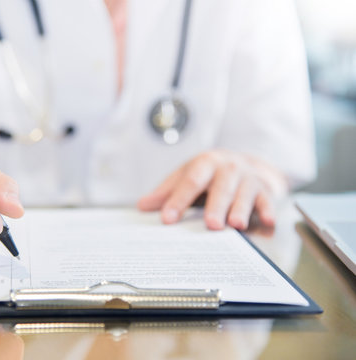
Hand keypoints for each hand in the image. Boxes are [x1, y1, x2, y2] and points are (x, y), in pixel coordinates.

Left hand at [137, 150, 286, 229]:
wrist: (246, 163)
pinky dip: (269, 211)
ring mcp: (248, 178)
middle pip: (221, 187)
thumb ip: (166, 192)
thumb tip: (141, 206)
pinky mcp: (265, 190)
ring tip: (236, 225)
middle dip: (216, 206)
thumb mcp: (186, 176)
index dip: (178, 200)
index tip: (167, 219)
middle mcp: (228, 168)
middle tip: (210, 225)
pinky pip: (268, 201)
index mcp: (205, 163)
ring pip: (245, 194)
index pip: (190, 182)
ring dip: (241, 209)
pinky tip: (268, 222)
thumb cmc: (209, 175)